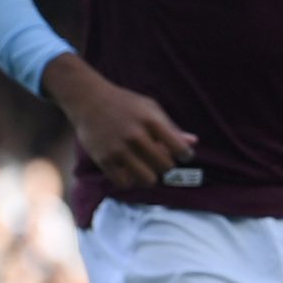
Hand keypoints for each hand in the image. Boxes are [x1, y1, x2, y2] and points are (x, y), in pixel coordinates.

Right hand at [44, 57, 196, 188]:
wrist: (88, 99)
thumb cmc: (126, 104)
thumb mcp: (151, 109)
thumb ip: (172, 128)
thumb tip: (194, 143)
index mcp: (151, 121)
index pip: (180, 149)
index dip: (185, 155)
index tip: (181, 154)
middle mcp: (135, 135)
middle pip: (165, 167)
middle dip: (166, 165)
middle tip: (159, 158)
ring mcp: (118, 148)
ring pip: (147, 180)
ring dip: (150, 176)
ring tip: (146, 167)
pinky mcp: (102, 158)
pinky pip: (124, 183)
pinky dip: (130, 180)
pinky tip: (130, 170)